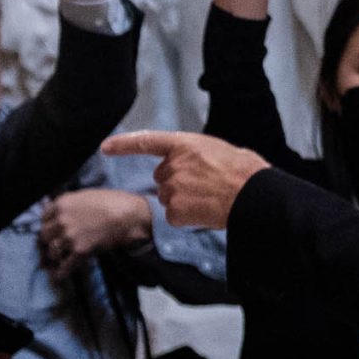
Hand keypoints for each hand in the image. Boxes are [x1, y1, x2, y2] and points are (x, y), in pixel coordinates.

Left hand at [40, 189, 152, 277]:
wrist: (128, 215)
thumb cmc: (112, 202)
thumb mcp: (85, 196)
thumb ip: (70, 204)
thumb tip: (60, 211)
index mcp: (61, 204)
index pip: (44, 218)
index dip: (48, 226)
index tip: (52, 232)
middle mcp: (62, 219)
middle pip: (44, 236)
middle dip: (49, 241)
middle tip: (55, 246)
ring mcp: (70, 235)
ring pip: (52, 251)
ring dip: (56, 256)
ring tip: (59, 260)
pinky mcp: (80, 250)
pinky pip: (65, 266)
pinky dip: (61, 273)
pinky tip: (59, 276)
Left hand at [100, 132, 270, 228]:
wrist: (253, 195)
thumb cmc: (246, 172)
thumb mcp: (221, 150)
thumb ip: (200, 154)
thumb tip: (199, 164)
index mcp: (185, 144)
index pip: (147, 141)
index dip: (124, 144)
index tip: (105, 147)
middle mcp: (173, 165)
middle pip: (162, 177)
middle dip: (176, 182)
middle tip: (204, 187)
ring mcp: (172, 189)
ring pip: (168, 197)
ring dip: (183, 201)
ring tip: (209, 200)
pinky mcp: (174, 211)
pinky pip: (175, 216)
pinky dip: (187, 217)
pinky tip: (206, 212)